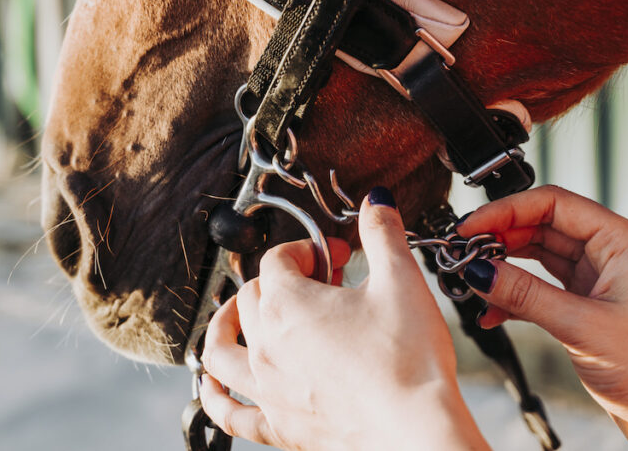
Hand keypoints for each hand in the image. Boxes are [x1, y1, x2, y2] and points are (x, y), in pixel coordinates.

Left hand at [200, 188, 489, 450]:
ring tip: (234, 318)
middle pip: (251, 297)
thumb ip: (383, 235)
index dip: (309, 248)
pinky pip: (229, 412)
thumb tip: (376, 200)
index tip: (341, 256)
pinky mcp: (278, 428)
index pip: (279, 259)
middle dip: (282, 280)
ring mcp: (267, 389)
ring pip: (219, 350)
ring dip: (223, 326)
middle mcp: (266, 346)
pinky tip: (213, 385)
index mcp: (289, 304)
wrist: (413, 430)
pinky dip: (214, 395)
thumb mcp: (403, 281)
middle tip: (322, 285)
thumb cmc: (409, 360)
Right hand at [458, 185, 627, 450]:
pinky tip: (492, 312)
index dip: (506, 211)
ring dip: (503, 266)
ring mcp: (599, 279)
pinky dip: (515, 296)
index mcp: (621, 241)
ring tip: (471, 278)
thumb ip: (526, 295)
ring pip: (539, 256)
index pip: (552, 203)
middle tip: (462, 251)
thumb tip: (480, 270)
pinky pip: (541, 288)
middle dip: (500, 237)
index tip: (471, 226)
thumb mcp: (582, 327)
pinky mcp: (588, 307)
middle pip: (542, 225)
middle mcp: (611, 253)